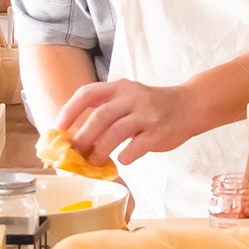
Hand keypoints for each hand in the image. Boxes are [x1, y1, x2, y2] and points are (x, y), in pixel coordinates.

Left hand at [55, 79, 202, 166]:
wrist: (189, 106)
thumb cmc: (150, 106)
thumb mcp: (127, 97)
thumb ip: (105, 109)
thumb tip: (73, 135)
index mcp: (119, 87)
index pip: (87, 94)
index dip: (70, 111)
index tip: (59, 128)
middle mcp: (131, 98)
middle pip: (99, 117)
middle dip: (82, 138)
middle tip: (75, 153)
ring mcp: (146, 114)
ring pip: (115, 134)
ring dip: (100, 151)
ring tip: (94, 161)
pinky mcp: (158, 132)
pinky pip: (135, 148)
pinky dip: (124, 157)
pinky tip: (122, 160)